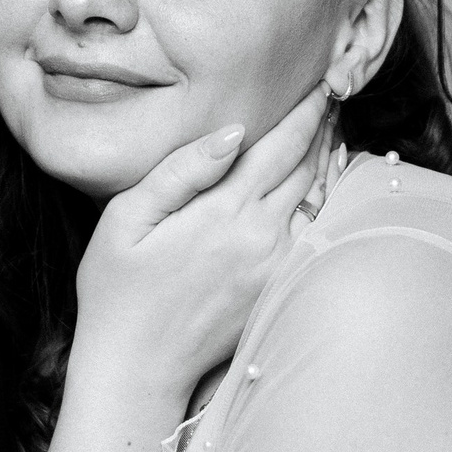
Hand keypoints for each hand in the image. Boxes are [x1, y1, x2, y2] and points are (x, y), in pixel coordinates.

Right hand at [71, 85, 327, 402]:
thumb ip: (181, 171)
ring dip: (329, 161)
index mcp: (224, 211)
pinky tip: (321, 185)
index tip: (323, 81)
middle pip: (310, 167)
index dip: (307, 110)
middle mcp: (261, 237)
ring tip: (332, 130)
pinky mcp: (278, 290)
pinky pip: (315, 233)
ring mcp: (275, 266)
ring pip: (320, 199)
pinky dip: (325, 202)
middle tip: (334, 95)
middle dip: (324, 128)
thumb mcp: (127, 219)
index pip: (282, 145)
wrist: (136, 369)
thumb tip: (233, 131)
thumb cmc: (117, 292)